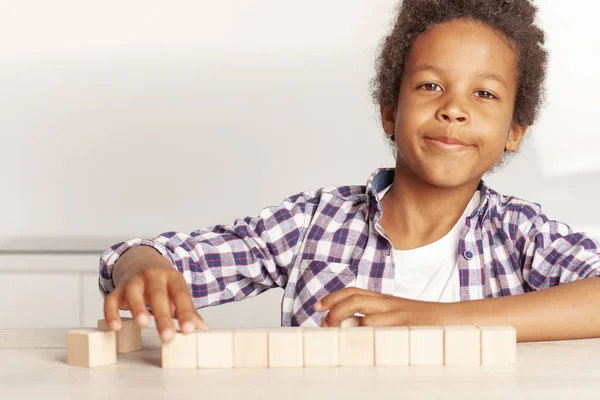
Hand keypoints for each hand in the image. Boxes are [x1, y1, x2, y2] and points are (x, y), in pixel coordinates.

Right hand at [103, 253, 208, 342]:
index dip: (185, 313)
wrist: (142, 262)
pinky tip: (115, 327)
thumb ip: (189, 312)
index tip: (189, 330)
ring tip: (143, 324)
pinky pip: (111, 300)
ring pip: (134, 293)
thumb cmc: (164, 285)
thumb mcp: (178, 293)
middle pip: (158, 295)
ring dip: (138, 309)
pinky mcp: (117, 290)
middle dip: (163, 317)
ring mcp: (133, 282)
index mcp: (172, 278)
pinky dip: (111, 313)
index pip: (181, 295)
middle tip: (168, 337)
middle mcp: (153, 277)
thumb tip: (203, 330)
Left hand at [314, 287, 447, 326]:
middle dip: (333, 306)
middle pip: (355, 297)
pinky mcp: (406, 323)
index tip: (318, 306)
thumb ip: (380, 318)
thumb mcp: (401, 316)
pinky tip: (357, 338)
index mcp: (386, 300)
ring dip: (345, 318)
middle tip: (322, 321)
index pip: (355, 291)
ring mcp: (398, 312)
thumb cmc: (427, 323)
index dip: (333, 297)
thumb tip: (355, 328)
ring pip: (364, 309)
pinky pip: (381, 325)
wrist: (456, 319)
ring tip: (334, 329)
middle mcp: (389, 303)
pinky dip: (367, 330)